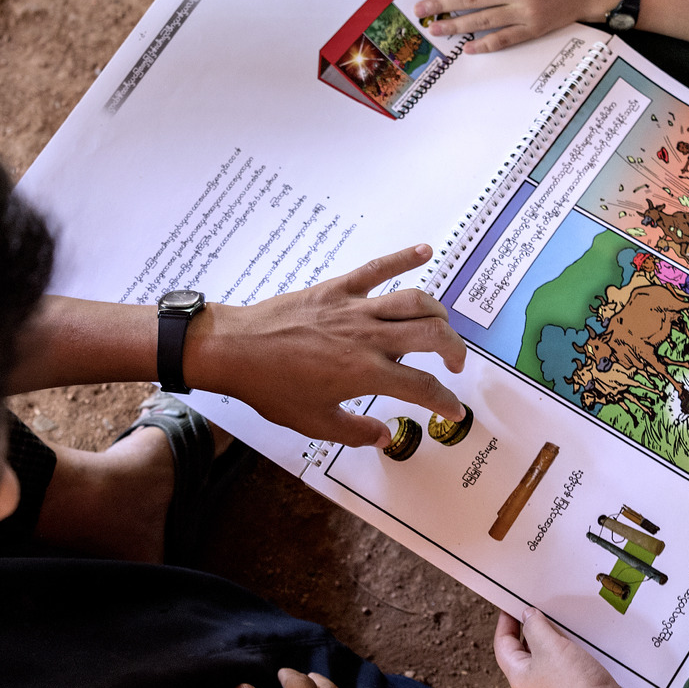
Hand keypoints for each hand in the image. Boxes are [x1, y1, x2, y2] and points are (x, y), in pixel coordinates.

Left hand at [196, 244, 467, 447]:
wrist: (234, 350)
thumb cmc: (270, 387)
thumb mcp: (314, 422)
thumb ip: (356, 431)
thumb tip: (384, 437)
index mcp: (365, 373)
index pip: (421, 387)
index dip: (444, 401)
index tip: (453, 410)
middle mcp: (368, 337)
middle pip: (432, 335)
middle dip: (454, 351)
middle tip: (454, 365)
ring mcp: (355, 309)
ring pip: (414, 301)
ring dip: (438, 314)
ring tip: (442, 327)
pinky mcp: (338, 289)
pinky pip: (378, 268)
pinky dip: (404, 257)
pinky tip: (425, 250)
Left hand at [494, 609, 641, 687]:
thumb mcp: (550, 647)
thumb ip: (536, 628)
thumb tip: (528, 616)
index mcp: (520, 674)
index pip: (504, 644)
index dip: (506, 621)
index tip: (512, 602)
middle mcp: (535, 681)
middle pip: (526, 649)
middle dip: (532, 625)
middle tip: (540, 604)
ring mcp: (557, 686)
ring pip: (551, 654)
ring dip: (556, 635)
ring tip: (564, 616)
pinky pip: (570, 662)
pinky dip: (574, 647)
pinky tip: (584, 637)